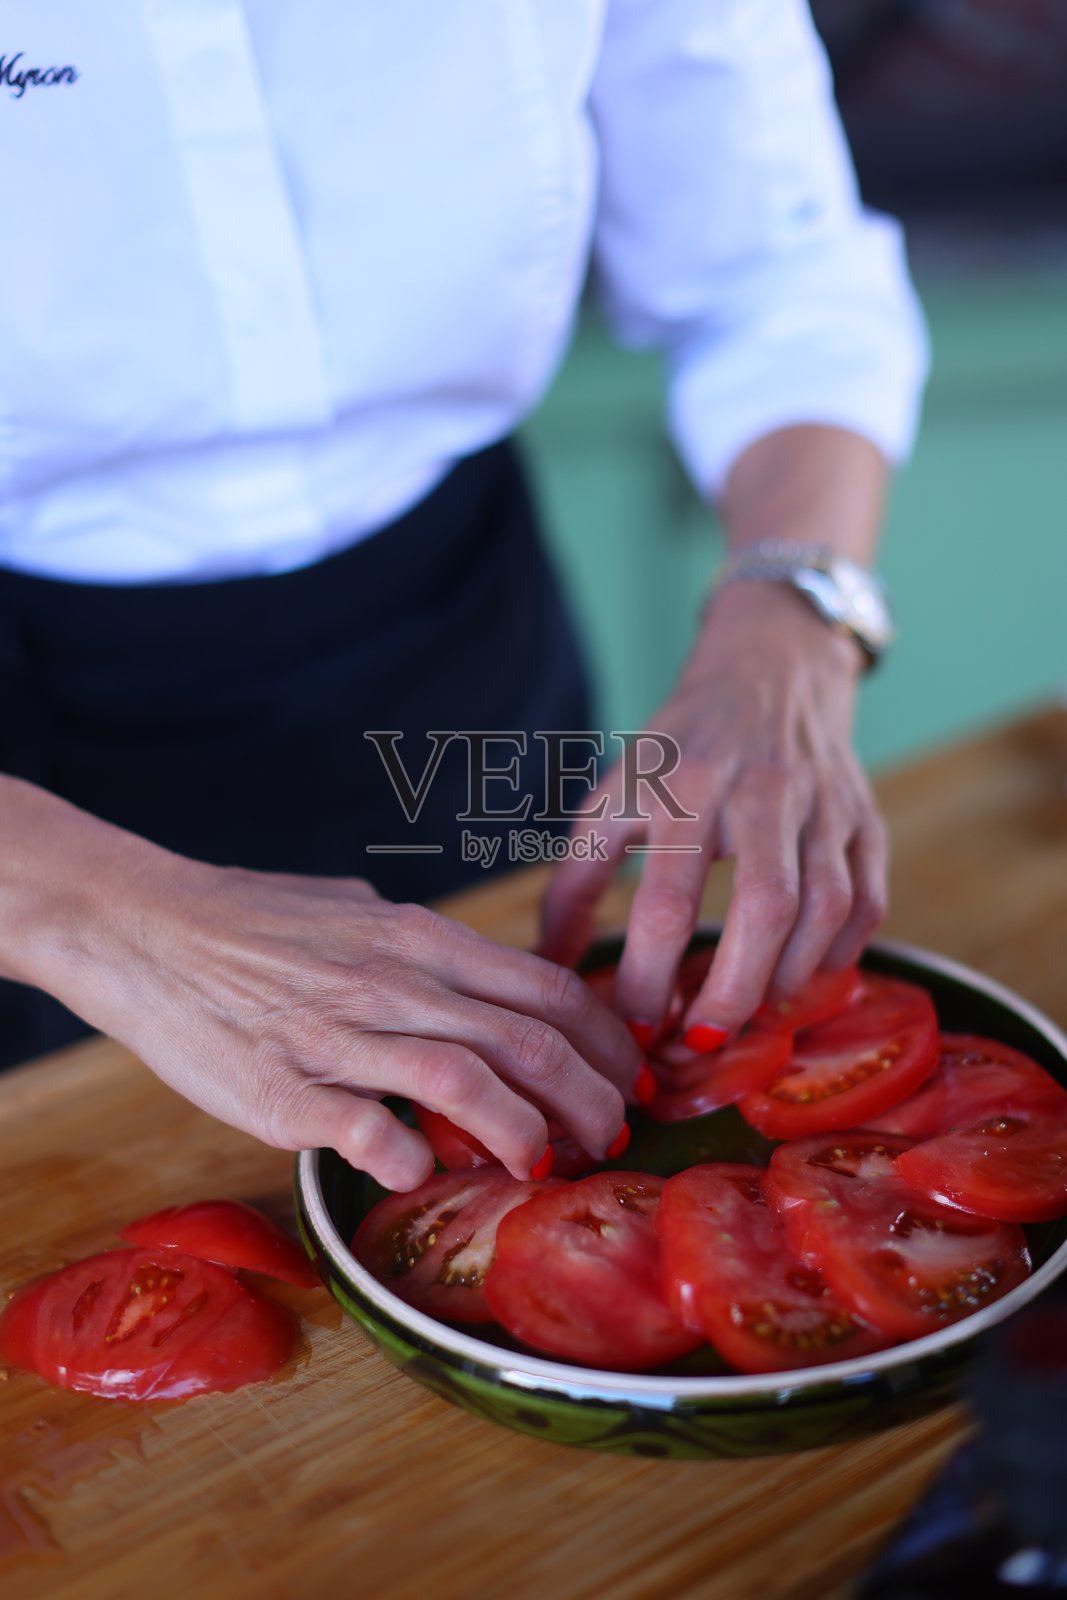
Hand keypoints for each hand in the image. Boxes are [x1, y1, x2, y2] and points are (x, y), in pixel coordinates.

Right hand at [2, 791, 639, 1190]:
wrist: (141, 926)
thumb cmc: (247, 918)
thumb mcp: (353, 907)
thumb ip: (416, 945)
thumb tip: (464, 973)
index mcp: (416, 938)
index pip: (544, 987)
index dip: (603, 1040)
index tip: (628, 1077)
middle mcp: (391, 981)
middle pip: (528, 1040)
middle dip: (591, 1098)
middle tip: (613, 1138)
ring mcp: (338, 1035)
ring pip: (466, 1079)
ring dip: (523, 1132)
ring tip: (544, 1166)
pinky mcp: (282, 1090)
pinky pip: (369, 1130)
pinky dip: (411, 1157)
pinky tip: (425, 1173)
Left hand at [539, 581, 886, 1039]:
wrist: (769, 665)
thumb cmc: (679, 746)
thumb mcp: (614, 796)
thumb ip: (576, 882)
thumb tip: (547, 969)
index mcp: (681, 787)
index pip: (666, 899)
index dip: (650, 976)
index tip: (637, 1028)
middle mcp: (758, 792)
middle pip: (764, 908)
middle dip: (734, 991)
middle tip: (704, 1044)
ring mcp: (821, 805)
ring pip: (825, 908)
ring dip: (791, 979)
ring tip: (753, 1017)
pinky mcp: (864, 819)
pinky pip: (868, 900)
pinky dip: (841, 952)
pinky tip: (804, 977)